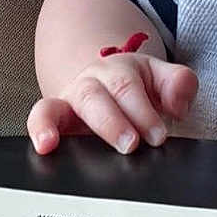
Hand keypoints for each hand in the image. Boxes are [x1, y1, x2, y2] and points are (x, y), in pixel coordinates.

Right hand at [27, 52, 197, 154]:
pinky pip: (39, 118)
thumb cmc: (141, 89)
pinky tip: (42, 146)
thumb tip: (177, 104)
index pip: (128, 88)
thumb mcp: (164, 80)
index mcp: (120, 70)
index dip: (143, 112)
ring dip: (56, 125)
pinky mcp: (55, 119)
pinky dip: (38, 129)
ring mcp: (69, 100)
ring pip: (56, 104)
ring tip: (53, 144)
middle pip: (95, 96)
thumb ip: (179, 85)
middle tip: (130, 145)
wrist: (114, 86)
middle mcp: (90, 82)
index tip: (157, 136)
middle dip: (111, 122)